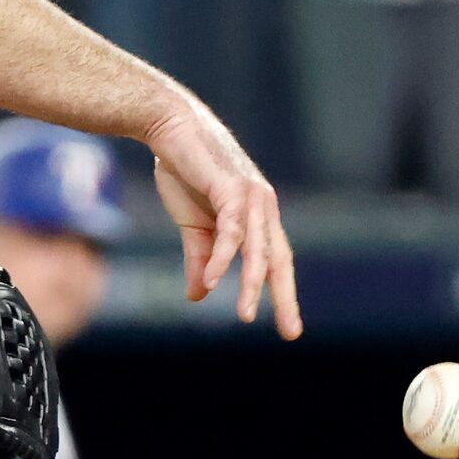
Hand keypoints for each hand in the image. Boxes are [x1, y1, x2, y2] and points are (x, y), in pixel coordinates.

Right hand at [145, 92, 299, 336]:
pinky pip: (232, 230)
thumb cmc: (184, 169)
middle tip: (289, 332)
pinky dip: (223, 257)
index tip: (288, 327)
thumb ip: (200, 258)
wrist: (168, 126)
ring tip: (244, 315)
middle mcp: (262, 206)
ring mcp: (250, 196)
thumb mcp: (192, 224)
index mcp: (258, 215)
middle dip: (284, 297)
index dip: (282, 293)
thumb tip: (199, 295)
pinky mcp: (231, 188)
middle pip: (278, 259)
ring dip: (250, 284)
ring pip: (257, 250)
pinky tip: (212, 279)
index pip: (276, 260)